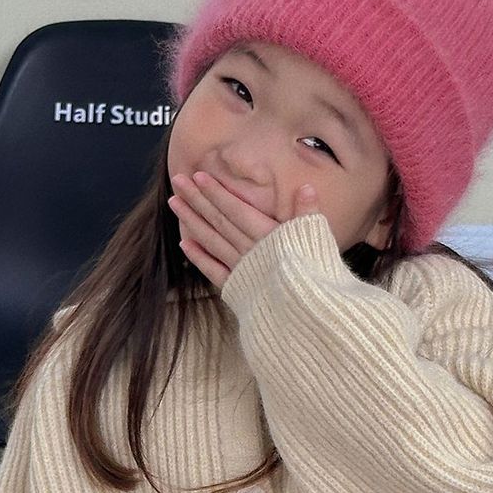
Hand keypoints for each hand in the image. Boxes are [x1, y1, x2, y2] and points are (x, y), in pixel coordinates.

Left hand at [167, 171, 318, 291]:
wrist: (309, 316)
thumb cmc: (317, 276)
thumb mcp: (318, 241)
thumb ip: (308, 213)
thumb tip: (306, 187)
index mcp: (268, 235)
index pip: (236, 209)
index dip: (217, 192)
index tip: (198, 176)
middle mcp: (250, 250)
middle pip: (219, 221)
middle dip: (197, 200)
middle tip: (178, 181)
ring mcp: (241, 270)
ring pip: (212, 241)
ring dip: (192, 222)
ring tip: (174, 204)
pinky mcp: (238, 290)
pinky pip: (214, 271)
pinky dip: (199, 258)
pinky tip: (184, 244)